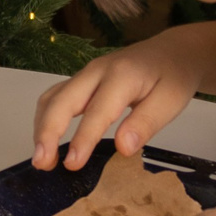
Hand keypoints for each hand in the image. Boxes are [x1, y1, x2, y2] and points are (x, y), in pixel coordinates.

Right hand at [32, 34, 206, 170]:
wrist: (171, 51)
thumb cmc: (173, 78)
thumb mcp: (171, 102)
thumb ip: (146, 123)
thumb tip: (122, 148)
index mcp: (122, 76)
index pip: (97, 111)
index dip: (82, 138)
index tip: (71, 164)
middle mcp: (96, 71)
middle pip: (62, 100)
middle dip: (47, 132)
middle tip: (42, 164)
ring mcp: (86, 74)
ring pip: (53, 97)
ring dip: (42, 127)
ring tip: (42, 159)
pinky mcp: (81, 80)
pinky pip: (55, 97)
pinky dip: (46, 119)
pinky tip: (48, 141)